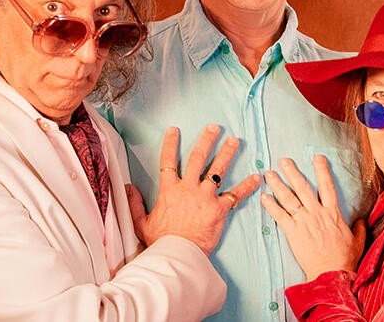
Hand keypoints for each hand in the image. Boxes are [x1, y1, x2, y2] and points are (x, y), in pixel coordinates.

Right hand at [128, 125, 259, 254]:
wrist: (177, 255)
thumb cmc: (160, 241)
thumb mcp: (141, 223)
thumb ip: (135, 204)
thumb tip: (127, 188)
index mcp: (169, 190)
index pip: (168, 161)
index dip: (170, 144)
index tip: (174, 130)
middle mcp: (188, 189)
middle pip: (198, 158)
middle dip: (207, 140)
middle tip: (214, 128)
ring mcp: (205, 197)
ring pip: (217, 170)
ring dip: (227, 154)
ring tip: (234, 141)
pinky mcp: (219, 209)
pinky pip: (235, 195)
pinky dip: (247, 186)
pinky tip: (256, 177)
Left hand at [261, 155, 366, 280]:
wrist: (331, 275)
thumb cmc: (344, 260)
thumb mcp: (358, 242)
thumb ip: (359, 228)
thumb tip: (362, 220)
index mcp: (333, 213)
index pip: (327, 186)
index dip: (322, 170)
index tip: (316, 157)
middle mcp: (317, 213)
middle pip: (303, 188)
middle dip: (293, 172)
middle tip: (283, 160)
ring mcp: (304, 222)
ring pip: (290, 199)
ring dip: (278, 185)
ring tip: (269, 174)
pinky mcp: (293, 232)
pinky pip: (281, 216)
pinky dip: (272, 206)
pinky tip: (264, 197)